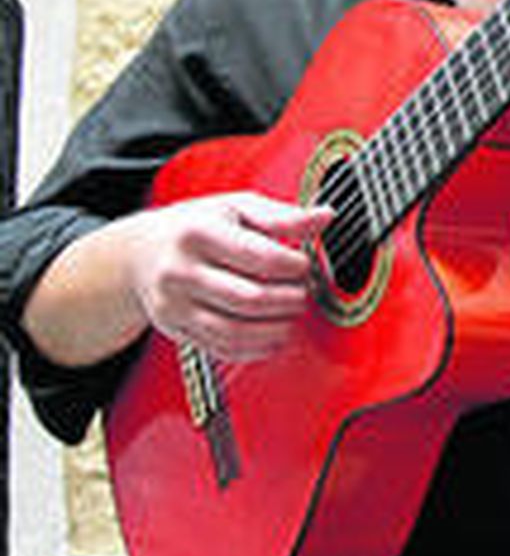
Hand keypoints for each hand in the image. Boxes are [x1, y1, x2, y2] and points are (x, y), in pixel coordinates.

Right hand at [122, 192, 331, 362]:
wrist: (139, 252)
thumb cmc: (195, 225)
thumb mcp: (236, 207)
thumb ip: (282, 215)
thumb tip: (325, 217)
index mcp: (197, 233)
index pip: (259, 257)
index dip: (294, 266)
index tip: (305, 265)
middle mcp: (180, 272)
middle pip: (250, 299)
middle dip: (290, 299)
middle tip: (306, 292)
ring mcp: (174, 306)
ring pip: (235, 331)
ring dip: (277, 328)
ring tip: (294, 314)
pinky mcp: (175, 330)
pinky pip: (221, 349)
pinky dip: (256, 348)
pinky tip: (275, 335)